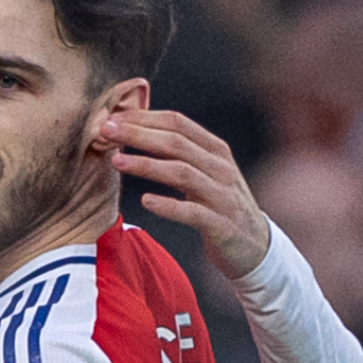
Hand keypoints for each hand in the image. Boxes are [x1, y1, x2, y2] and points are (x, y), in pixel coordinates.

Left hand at [104, 109, 269, 278]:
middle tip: (106, 131)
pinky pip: (192, 213)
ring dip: (147, 165)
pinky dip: (168, 206)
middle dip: (138, 134)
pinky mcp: (221, 224)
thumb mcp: (203, 172)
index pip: (177, 123)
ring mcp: (223, 196)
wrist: (256, 245)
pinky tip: (146, 201)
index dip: (144, 118)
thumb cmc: (217, 204)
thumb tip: (131, 131)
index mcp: (215, 149)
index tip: (112, 116)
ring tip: (117, 161)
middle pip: (176, 143)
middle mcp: (220, 168)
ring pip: (182, 173)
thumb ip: (176, 153)